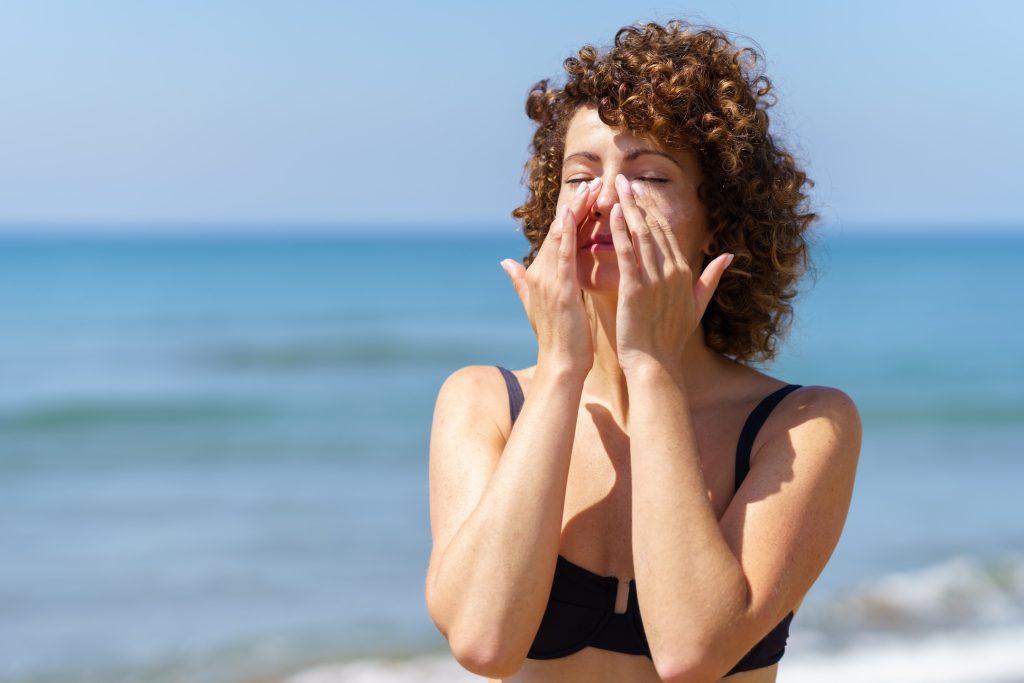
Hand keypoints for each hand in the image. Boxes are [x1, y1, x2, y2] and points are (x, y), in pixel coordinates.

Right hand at [501, 178, 602, 375]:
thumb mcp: (536, 306)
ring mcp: (549, 281)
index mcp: (541, 275)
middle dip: (577, 205)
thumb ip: (520, 281)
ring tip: (591, 188)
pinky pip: (564, 256)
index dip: (573, 213)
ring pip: (562, 237)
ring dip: (576, 211)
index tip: (587, 193)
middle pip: (560, 231)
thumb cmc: (558, 340)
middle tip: (593, 181)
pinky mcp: (560, 291)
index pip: (558, 237)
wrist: (561, 366)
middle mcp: (541, 274)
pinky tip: (574, 214)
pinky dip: (568, 233)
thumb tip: (504, 263)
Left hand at [608, 173, 732, 375]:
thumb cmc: (671, 339)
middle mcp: (671, 272)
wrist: (656, 364)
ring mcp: (653, 280)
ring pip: (640, 235)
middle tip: (624, 180)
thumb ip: (711, 278)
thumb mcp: (698, 306)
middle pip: (653, 227)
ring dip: (627, 208)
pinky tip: (611, 215)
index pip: (667, 232)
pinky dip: (619, 233)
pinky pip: (626, 254)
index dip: (652, 210)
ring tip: (615, 188)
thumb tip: (730, 256)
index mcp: (683, 273)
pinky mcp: (635, 289)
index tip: (639, 193)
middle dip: (638, 201)